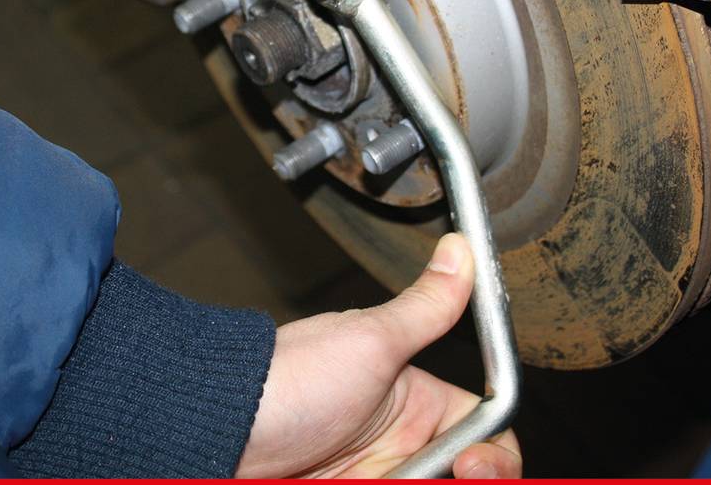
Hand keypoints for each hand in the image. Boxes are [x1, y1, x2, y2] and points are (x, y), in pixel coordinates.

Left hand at [237, 233, 520, 478]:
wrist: (218, 432)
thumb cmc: (288, 383)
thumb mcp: (369, 340)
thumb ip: (427, 307)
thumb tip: (460, 249)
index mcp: (415, 402)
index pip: (483, 436)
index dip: (491, 458)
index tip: (473, 470)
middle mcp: (399, 444)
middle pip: (458, 473)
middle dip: (448, 478)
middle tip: (412, 480)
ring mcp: (373, 473)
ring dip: (414, 484)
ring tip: (373, 478)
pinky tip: (357, 483)